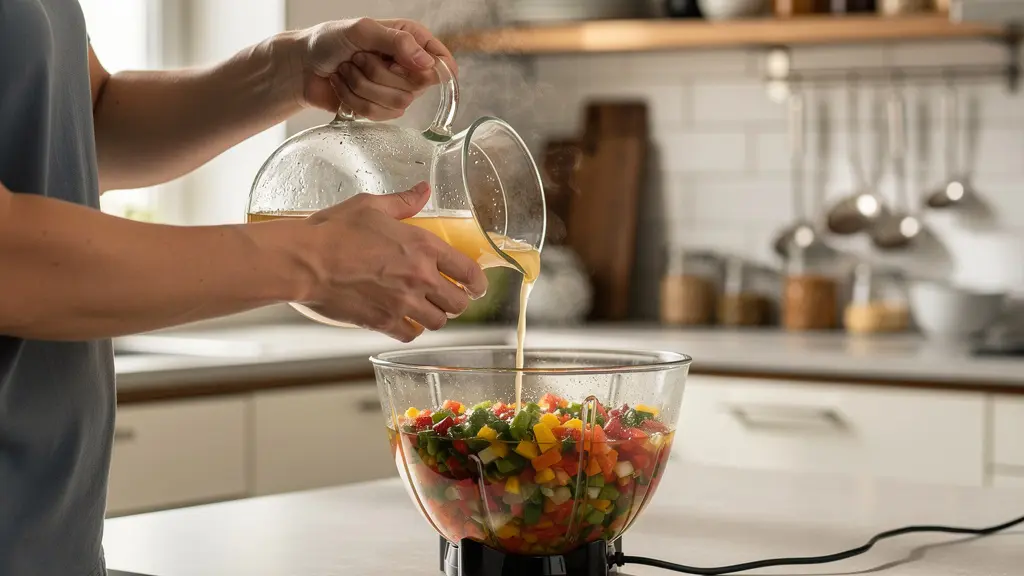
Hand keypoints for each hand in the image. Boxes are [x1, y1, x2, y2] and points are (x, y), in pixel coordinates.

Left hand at [293, 18, 457, 120]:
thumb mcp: (362, 30)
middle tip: (359, 58)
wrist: (300, 66)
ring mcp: (394, 89)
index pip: (442, 60)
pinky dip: (353, 99)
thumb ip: (397, 42)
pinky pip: (378, 114)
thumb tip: (427, 62)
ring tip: (347, 70)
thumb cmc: (328, 40)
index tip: (405, 64)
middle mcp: (406, 66)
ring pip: (397, 103)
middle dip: (380, 74)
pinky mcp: (379, 109)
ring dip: (362, 86)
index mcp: (410, 40)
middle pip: (417, 86)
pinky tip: (343, 85)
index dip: (431, 68)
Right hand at [299, 183, 486, 341]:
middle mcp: (420, 278)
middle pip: (459, 303)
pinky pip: (410, 334)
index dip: (478, 283)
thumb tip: (423, 190)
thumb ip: (403, 201)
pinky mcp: (383, 322)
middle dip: (458, 301)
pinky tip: (404, 321)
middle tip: (450, 298)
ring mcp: (403, 303)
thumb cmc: (335, 231)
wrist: (306, 261)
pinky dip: (411, 330)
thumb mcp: (372, 206)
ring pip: (438, 322)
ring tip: (427, 309)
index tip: (477, 286)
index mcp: (424, 247)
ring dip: (436, 316)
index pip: (469, 272)